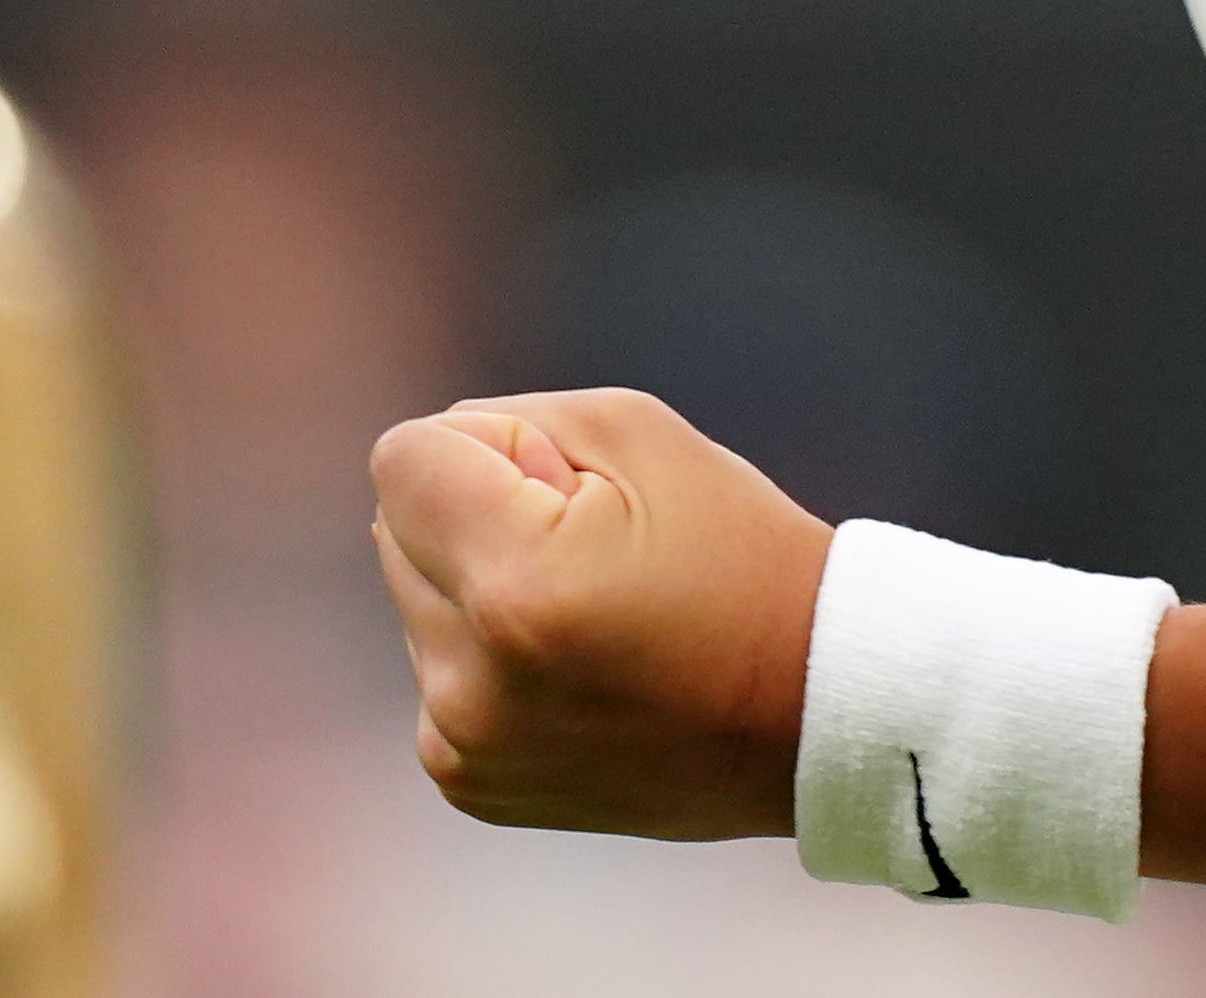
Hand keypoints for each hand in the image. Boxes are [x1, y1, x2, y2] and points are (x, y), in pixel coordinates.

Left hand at [370, 389, 834, 839]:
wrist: (808, 710)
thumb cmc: (735, 553)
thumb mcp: (636, 432)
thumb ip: (505, 424)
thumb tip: (422, 470)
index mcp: (513, 586)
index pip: (402, 461)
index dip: (487, 448)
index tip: (569, 486)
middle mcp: (469, 681)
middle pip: (397, 529)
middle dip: (475, 514)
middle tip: (592, 550)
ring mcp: (464, 744)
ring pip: (417, 600)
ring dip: (479, 588)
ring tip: (594, 616)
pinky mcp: (470, 780)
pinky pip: (438, 670)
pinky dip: (487, 655)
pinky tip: (577, 668)